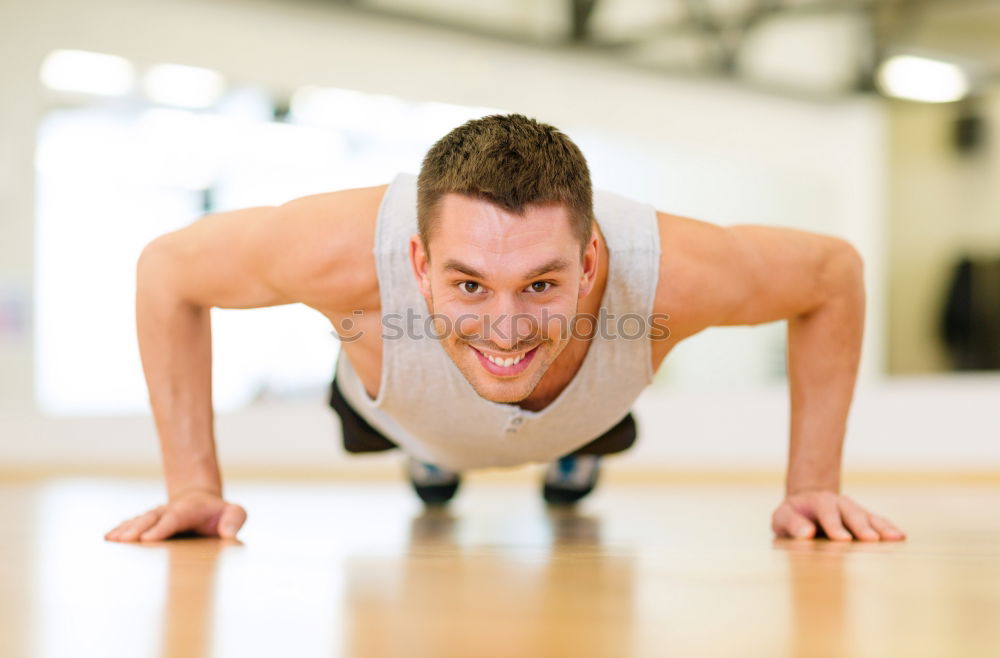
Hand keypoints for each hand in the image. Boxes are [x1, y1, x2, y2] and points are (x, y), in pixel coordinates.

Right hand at [104, 489, 245, 541]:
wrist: (201, 502)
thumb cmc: (220, 512)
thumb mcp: (235, 512)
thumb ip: (235, 520)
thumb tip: (229, 535)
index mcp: (188, 509)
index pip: (174, 519)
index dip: (161, 528)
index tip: (147, 539)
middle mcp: (168, 511)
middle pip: (151, 519)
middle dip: (137, 528)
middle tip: (124, 540)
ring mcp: (156, 516)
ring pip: (138, 521)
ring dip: (124, 530)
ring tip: (111, 540)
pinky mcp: (148, 523)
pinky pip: (132, 525)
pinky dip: (121, 530)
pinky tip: (108, 538)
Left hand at [771, 490, 905, 541]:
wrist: (805, 507)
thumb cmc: (792, 517)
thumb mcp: (782, 518)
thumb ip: (791, 524)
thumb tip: (806, 533)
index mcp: (818, 501)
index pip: (827, 511)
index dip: (834, 524)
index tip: (843, 539)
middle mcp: (839, 503)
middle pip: (852, 512)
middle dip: (861, 526)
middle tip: (871, 540)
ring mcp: (853, 511)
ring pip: (869, 517)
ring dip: (881, 527)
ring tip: (895, 537)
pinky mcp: (863, 520)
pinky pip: (878, 522)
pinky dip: (889, 528)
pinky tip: (900, 536)